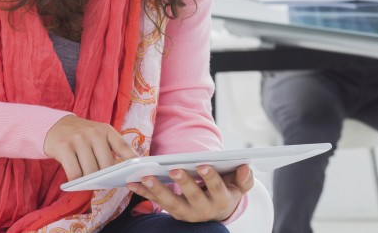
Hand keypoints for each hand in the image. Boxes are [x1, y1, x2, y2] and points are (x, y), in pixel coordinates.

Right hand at [44, 115, 137, 180]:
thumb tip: (119, 172)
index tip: (138, 170)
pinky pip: (74, 172)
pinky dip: (76, 181)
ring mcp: (78, 139)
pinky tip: (75, 180)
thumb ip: (109, 148)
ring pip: (90, 171)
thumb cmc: (82, 136)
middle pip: (106, 164)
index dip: (131, 159)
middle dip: (105, 177)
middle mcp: (94, 133)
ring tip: (88, 181)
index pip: (123, 146)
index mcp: (106, 130)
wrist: (56, 126)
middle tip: (102, 182)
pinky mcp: (64, 147)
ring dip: (90, 180)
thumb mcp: (98, 135)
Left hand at [127, 164, 253, 222]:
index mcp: (221, 200)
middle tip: (174, 169)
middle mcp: (202, 210)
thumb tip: (245, 167)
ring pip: (170, 203)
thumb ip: (245, 177)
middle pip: (192, 197)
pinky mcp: (172, 211)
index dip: (210, 177)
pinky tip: (132, 182)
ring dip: (157, 190)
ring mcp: (185, 212)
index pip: (216, 188)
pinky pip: (156, 202)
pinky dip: (144, 193)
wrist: (217, 211)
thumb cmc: (228, 191)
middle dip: (183, 183)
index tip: (203, 165)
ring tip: (145, 177)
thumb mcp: (240, 186)